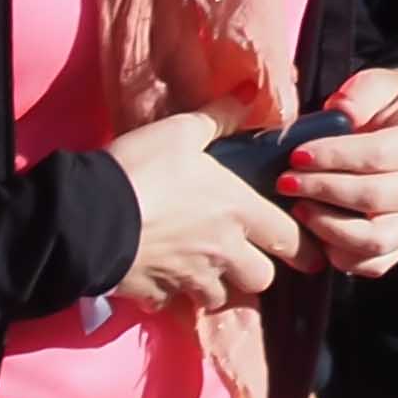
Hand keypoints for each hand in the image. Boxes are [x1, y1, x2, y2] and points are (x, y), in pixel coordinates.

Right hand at [106, 109, 302, 314]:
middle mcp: (222, 251)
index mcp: (238, 211)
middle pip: (260, 279)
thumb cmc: (143, 170)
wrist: (88, 216)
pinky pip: (171, 302)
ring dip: (216, 288)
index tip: (310, 256)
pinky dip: (169, 294)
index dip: (304, 248)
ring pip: (219, 297)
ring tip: (202, 274)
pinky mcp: (153, 293)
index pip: (288, 238)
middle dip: (257, 272)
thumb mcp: (182, 132)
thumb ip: (219, 118)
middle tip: (246, 261)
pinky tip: (159, 279)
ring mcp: (187, 277)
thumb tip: (246, 95)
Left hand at [277, 63, 397, 283]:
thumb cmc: (384, 108)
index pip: (379, 156)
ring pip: (374, 239)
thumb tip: (341, 112)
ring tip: (298, 208)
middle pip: (373, 198)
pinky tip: (314, 233)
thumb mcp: (378, 85)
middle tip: (285, 182)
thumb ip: (361, 92)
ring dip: (328, 227)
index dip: (334, 158)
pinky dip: (341, 255)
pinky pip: (373, 264)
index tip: (296, 156)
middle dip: (322, 191)